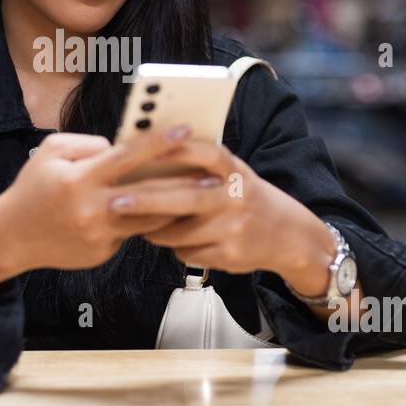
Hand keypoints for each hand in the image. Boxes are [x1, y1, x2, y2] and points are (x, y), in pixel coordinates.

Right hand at [0, 123, 201, 274]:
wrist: (12, 237)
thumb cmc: (33, 188)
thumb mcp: (50, 152)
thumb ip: (88, 144)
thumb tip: (122, 147)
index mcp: (79, 179)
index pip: (127, 157)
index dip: (159, 143)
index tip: (186, 130)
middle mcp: (92, 209)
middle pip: (149, 194)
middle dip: (184, 183)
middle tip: (215, 175)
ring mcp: (98, 235)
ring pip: (149, 220)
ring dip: (175, 207)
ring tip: (201, 195)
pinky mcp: (102, 253)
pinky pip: (130, 233)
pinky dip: (144, 221)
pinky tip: (162, 213)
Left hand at [107, 138, 333, 289]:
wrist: (290, 236)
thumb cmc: (247, 198)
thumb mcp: (235, 174)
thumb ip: (203, 167)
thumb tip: (150, 160)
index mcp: (236, 171)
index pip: (206, 154)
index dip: (178, 150)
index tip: (146, 149)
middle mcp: (237, 198)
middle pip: (185, 198)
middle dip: (146, 200)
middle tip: (115, 201)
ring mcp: (234, 228)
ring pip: (180, 232)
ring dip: (155, 230)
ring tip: (143, 225)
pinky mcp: (231, 255)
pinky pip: (188, 253)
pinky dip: (176, 247)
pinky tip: (176, 241)